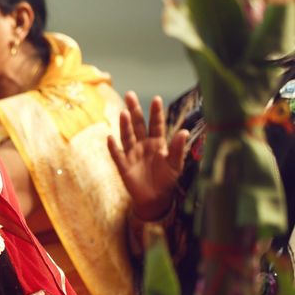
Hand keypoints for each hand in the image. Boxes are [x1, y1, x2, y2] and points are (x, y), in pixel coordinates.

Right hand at [107, 92, 188, 220]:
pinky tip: (110, 138)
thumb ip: (177, 148)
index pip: (156, 124)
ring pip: (127, 137)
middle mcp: (143, 145)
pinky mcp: (124, 167)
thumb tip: (184, 131)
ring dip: (125, 125)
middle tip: (130, 94)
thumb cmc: (167, 180)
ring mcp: (132, 155)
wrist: (155, 199)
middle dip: (134, 110)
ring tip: (124, 113)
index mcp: (157, 143)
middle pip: (138, 125)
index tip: (156, 99)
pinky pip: (117, 156)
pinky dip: (113, 148)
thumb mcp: (176, 165)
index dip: (156, 113)